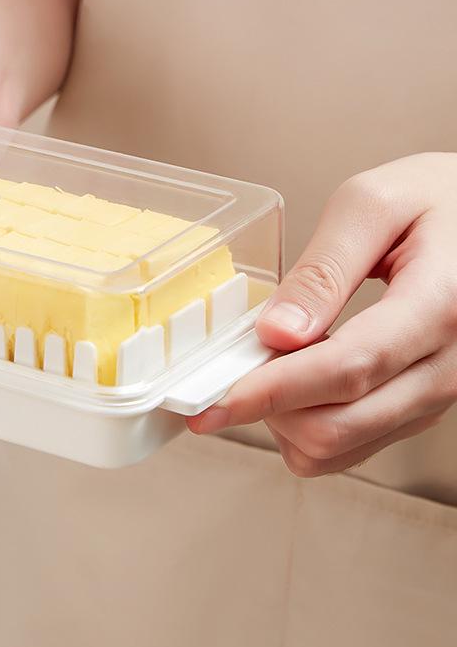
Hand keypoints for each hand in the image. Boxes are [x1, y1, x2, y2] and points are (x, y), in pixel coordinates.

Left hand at [187, 153, 456, 475]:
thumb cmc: (435, 200)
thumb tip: (277, 331)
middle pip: (338, 424)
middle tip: (230, 369)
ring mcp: (435, 394)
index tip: (213, 400)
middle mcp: (446, 365)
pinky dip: (306, 427)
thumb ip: (324, 269)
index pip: (349, 368)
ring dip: (284, 420)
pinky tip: (293, 384)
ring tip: (267, 366)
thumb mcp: (373, 205)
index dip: (273, 390)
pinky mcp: (419, 406)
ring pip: (340, 446)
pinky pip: (351, 446)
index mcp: (440, 305)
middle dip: (268, 407)